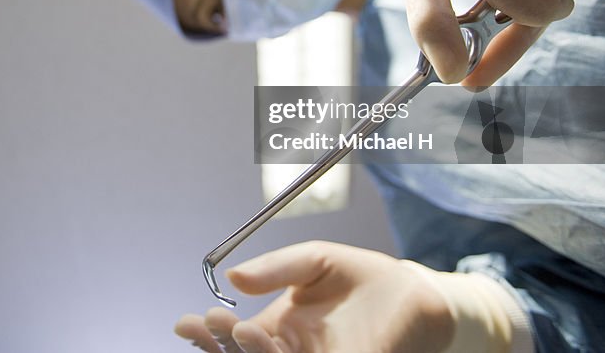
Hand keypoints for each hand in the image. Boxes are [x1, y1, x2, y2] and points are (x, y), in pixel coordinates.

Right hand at [175, 241, 452, 352]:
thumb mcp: (312, 260)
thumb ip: (275, 267)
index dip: (209, 335)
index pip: (234, 341)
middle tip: (208, 324)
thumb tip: (232, 277)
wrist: (413, 293)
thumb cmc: (361, 277)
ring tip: (245, 329)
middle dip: (221, 347)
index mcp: (277, 332)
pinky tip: (276, 350)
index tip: (191, 319)